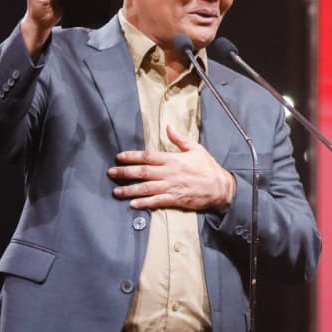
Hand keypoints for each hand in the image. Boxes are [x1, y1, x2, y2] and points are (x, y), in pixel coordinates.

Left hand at [108, 124, 235, 211]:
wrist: (220, 187)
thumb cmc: (208, 168)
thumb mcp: (196, 149)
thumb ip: (179, 139)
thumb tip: (168, 127)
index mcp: (172, 159)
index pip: (147, 156)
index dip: (132, 156)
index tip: (119, 157)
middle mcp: (169, 173)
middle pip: (142, 172)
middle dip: (124, 172)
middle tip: (111, 173)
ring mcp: (171, 187)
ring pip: (145, 188)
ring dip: (129, 190)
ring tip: (116, 191)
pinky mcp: (174, 199)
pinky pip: (156, 202)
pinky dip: (143, 203)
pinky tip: (132, 205)